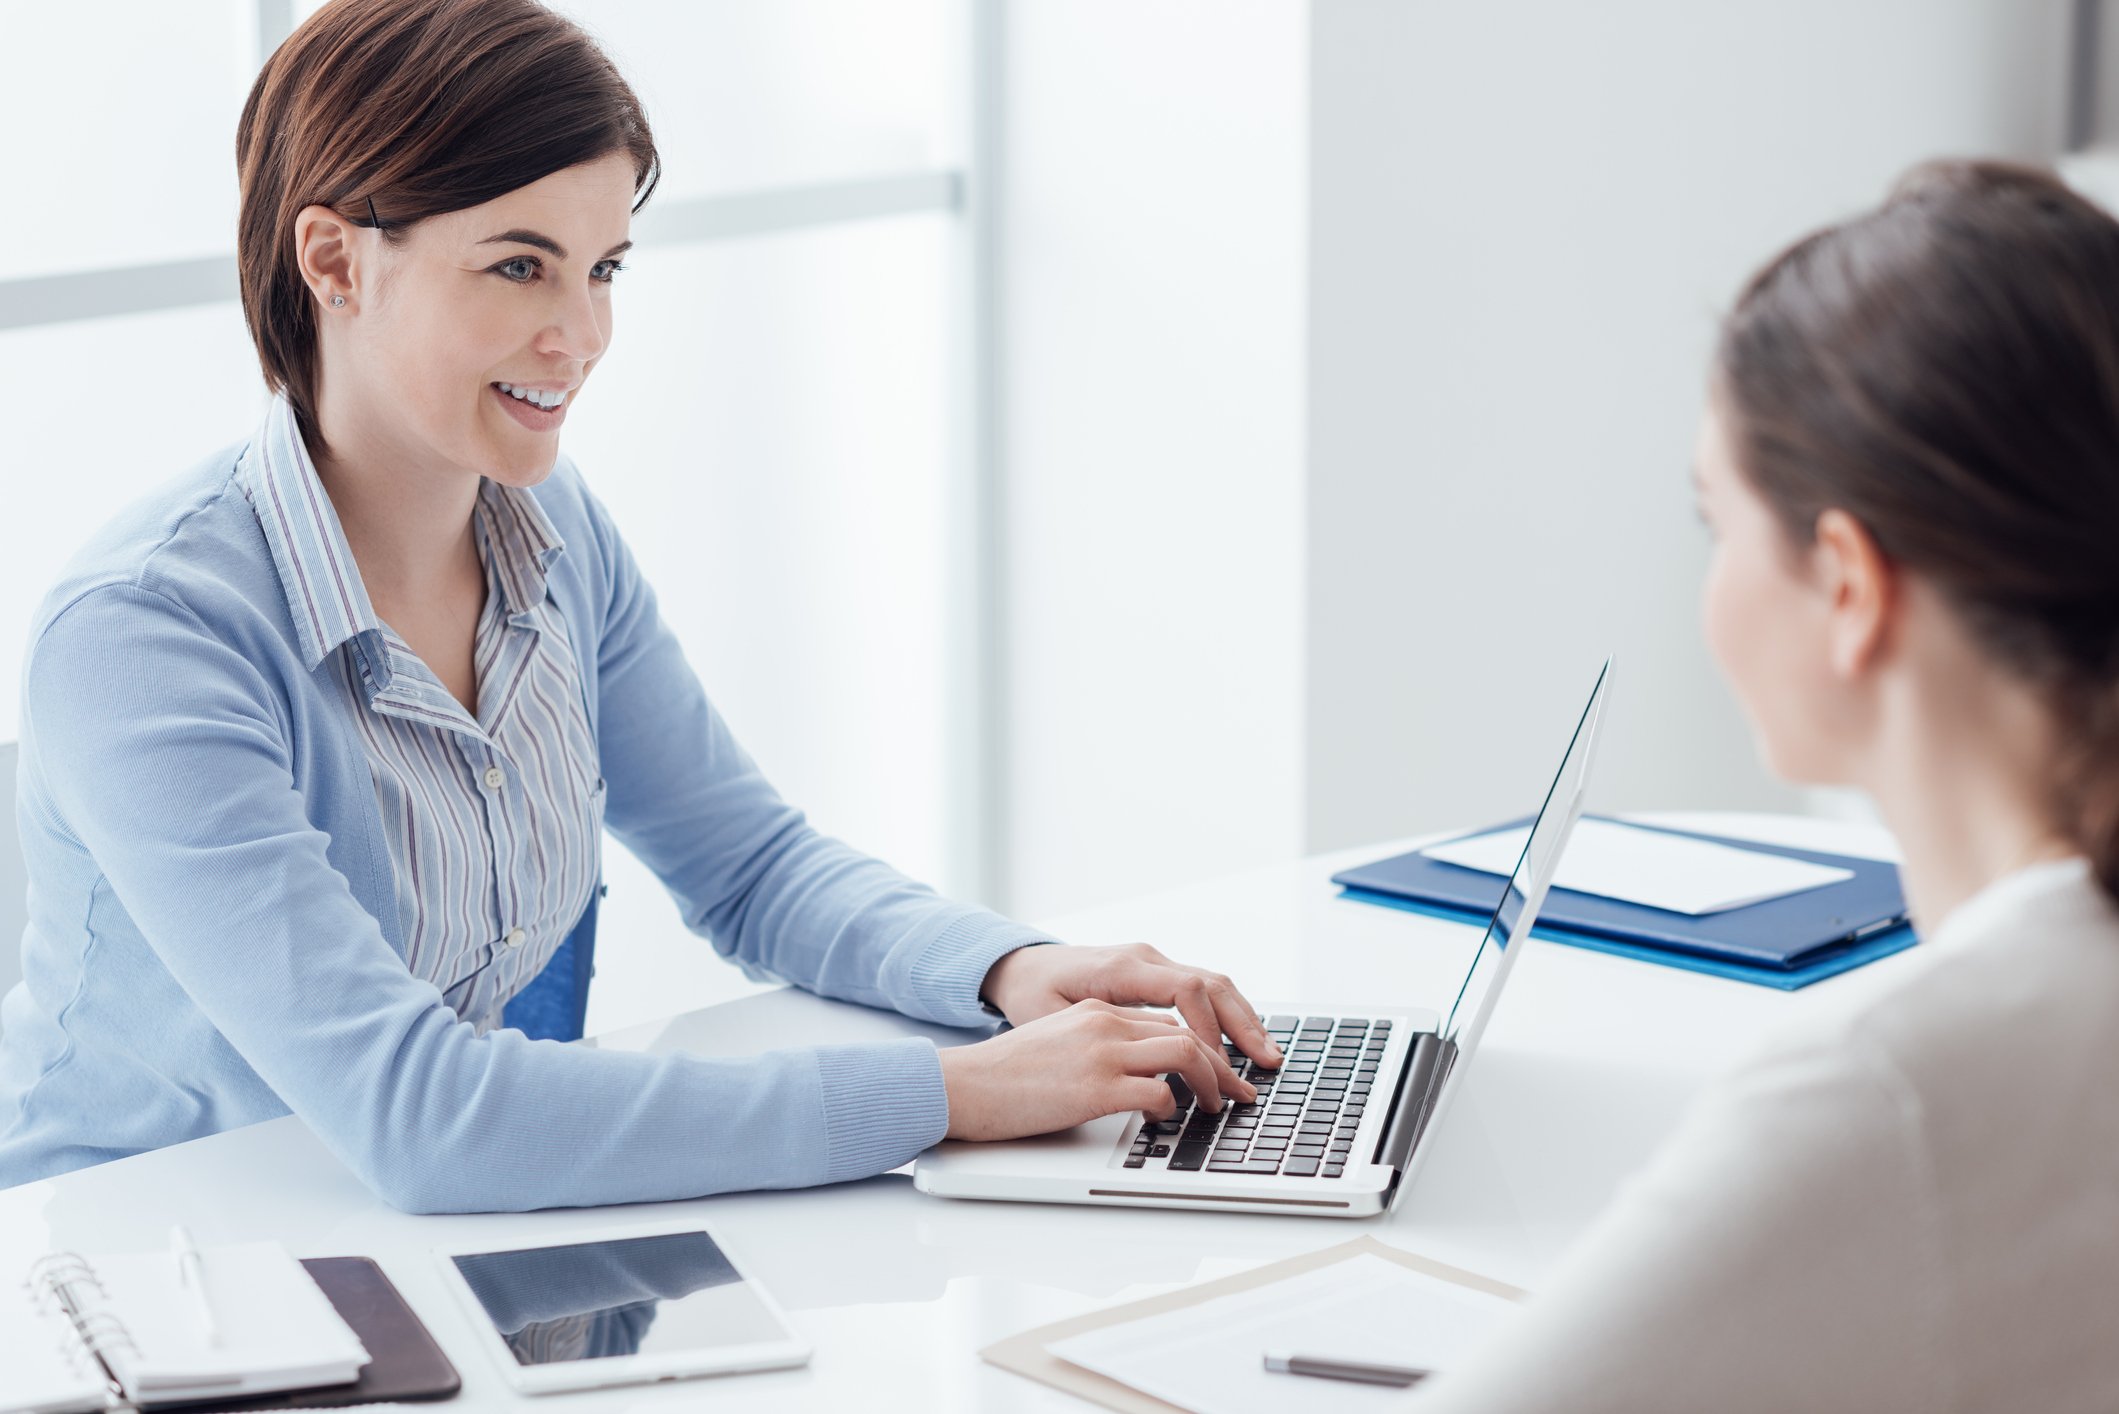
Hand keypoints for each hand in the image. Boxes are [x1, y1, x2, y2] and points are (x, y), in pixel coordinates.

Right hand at [938, 999, 1255, 1140]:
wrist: (964, 1085)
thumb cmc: (1003, 1076)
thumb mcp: (1057, 1044)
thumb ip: (1096, 1048)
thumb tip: (1137, 1078)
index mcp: (1096, 1010)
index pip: (1168, 1022)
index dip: (1204, 1048)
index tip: (1223, 1072)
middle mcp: (1104, 1022)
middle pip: (1187, 1034)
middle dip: (1224, 1066)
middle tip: (1241, 1093)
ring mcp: (1101, 1052)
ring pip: (1185, 1053)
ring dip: (1211, 1083)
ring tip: (1216, 1108)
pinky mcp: (1095, 1087)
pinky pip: (1157, 1091)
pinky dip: (1172, 1107)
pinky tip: (1166, 1118)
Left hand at [980, 941, 1284, 1070]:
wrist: (1023, 965)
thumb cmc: (1033, 993)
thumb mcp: (1052, 1015)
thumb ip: (1096, 1032)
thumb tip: (1137, 1061)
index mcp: (1122, 966)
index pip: (1184, 989)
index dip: (1207, 1028)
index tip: (1216, 1065)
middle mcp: (1146, 958)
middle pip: (1211, 984)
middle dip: (1243, 1025)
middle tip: (1267, 1063)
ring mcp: (1155, 963)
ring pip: (1215, 985)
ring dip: (1244, 1020)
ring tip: (1268, 1056)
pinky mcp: (1158, 974)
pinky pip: (1204, 990)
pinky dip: (1229, 1015)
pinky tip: (1244, 1041)